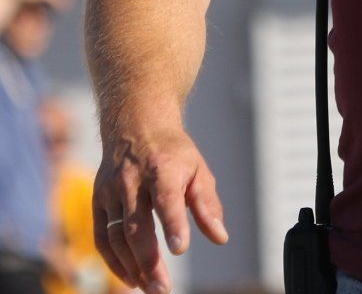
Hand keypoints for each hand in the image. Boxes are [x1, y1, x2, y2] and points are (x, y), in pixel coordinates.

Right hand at [94, 122, 228, 293]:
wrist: (136, 126)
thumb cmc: (174, 153)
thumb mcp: (199, 170)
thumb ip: (207, 205)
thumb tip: (220, 237)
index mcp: (162, 168)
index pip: (166, 198)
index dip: (172, 223)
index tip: (180, 249)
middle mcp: (132, 180)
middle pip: (137, 225)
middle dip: (148, 259)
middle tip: (162, 287)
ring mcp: (110, 192)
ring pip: (115, 236)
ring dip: (131, 266)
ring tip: (149, 287)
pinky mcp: (98, 202)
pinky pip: (101, 237)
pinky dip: (113, 261)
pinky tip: (130, 278)